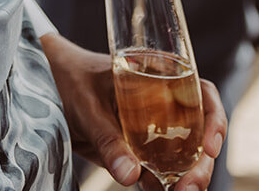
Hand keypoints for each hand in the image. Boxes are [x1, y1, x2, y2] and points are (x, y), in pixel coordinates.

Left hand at [39, 32, 226, 189]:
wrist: (44, 89)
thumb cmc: (68, 80)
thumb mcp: (87, 106)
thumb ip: (108, 140)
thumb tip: (132, 176)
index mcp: (157, 77)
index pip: (201, 93)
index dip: (214, 119)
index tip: (211, 146)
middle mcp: (162, 104)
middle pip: (198, 133)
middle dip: (201, 163)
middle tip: (190, 187)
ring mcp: (152, 131)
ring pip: (184, 157)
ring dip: (187, 179)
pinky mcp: (137, 153)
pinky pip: (160, 172)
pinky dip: (164, 186)